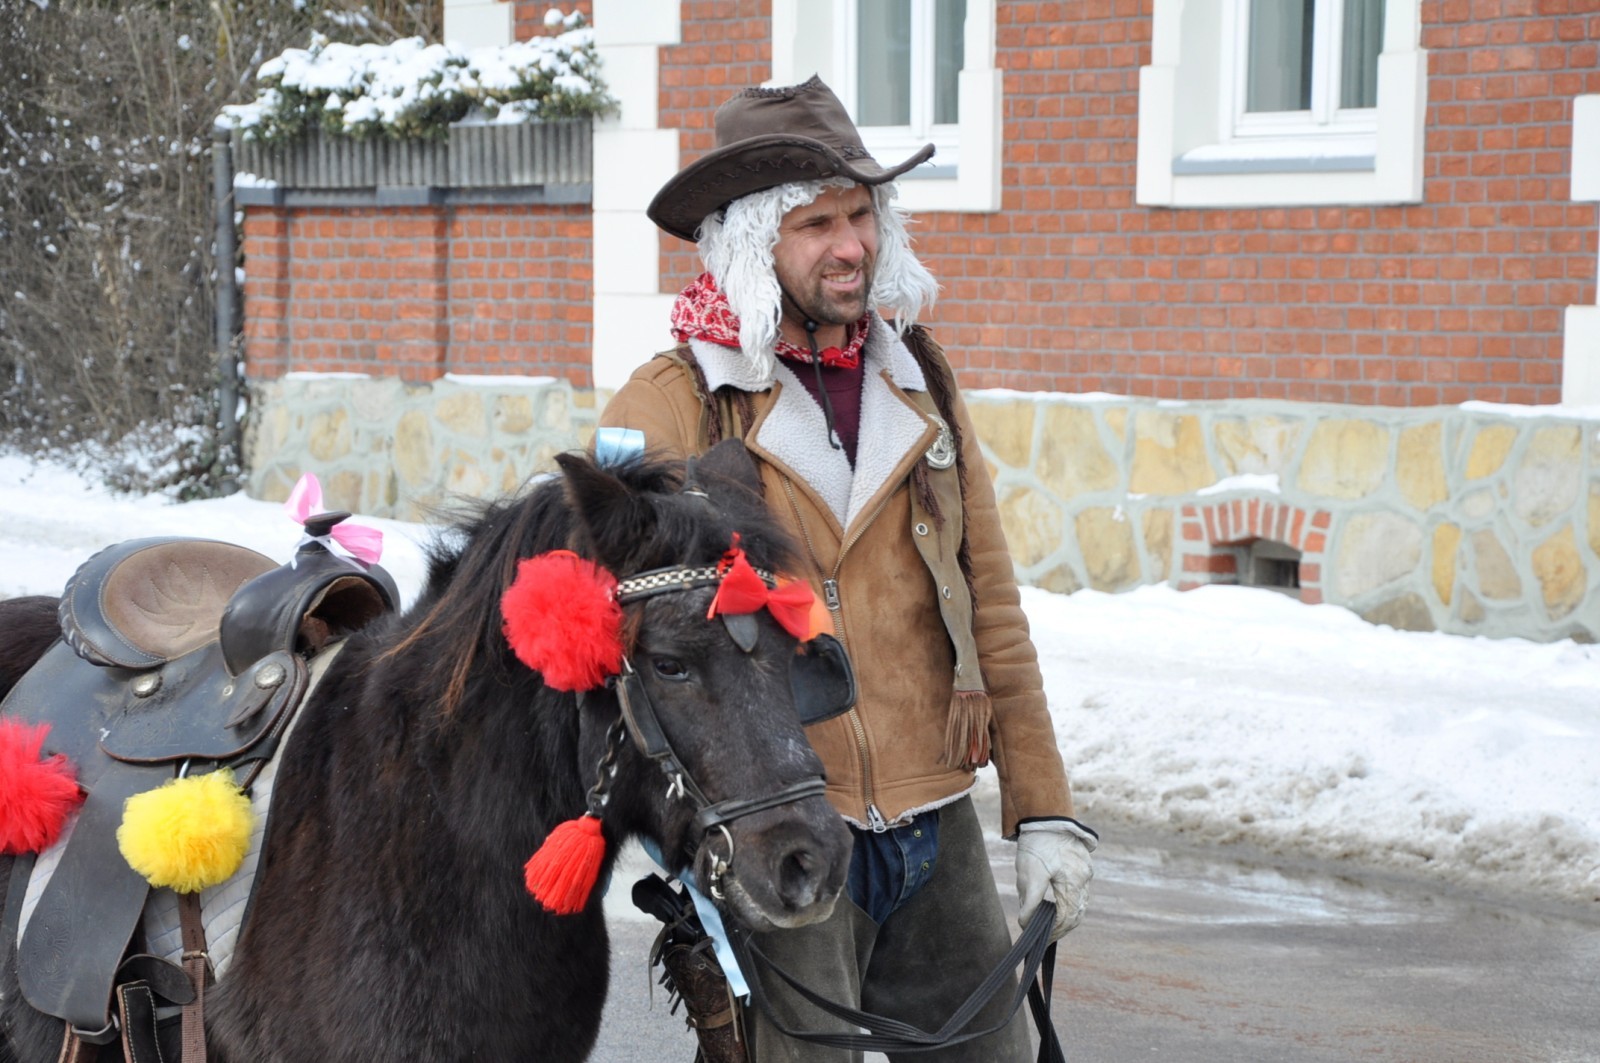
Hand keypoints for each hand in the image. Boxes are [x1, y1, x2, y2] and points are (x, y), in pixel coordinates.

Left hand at [1015, 818, 1096, 940]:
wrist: (1045, 817)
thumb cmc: (1036, 845)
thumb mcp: (1029, 876)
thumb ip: (1030, 903)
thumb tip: (1026, 924)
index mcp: (1073, 883)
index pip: (1067, 917)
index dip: (1055, 931)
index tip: (1043, 939)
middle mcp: (1084, 879)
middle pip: (1077, 913)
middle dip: (1062, 927)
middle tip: (1047, 936)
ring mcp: (1086, 872)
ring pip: (1080, 903)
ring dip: (1067, 916)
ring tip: (1052, 925)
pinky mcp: (1083, 865)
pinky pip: (1080, 891)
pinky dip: (1070, 902)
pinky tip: (1059, 906)